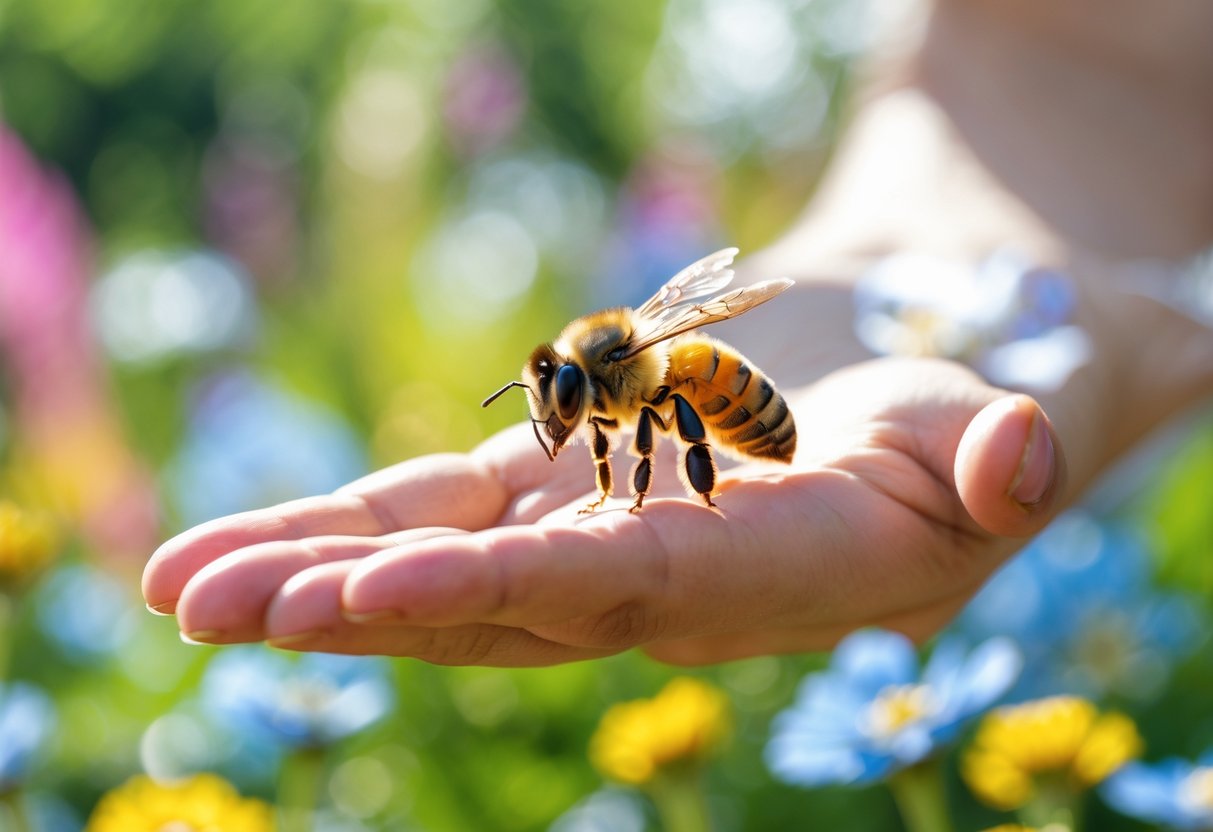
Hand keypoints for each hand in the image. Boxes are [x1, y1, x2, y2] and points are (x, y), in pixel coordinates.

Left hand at [142, 356, 1064, 665]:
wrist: (908, 378)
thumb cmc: (977, 406)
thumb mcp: (1012, 420)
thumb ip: (1008, 454)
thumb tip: (1022, 457)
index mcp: (774, 573)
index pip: (626, 586)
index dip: (502, 586)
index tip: (371, 589)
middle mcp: (667, 578)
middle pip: (497, 598)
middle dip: (357, 601)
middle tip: (213, 611)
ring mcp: (599, 533)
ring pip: (442, 558)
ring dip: (315, 571)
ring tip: (182, 588)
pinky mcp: (563, 487)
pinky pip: (442, 506)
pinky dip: (347, 520)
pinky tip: (250, 543)